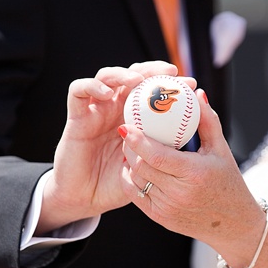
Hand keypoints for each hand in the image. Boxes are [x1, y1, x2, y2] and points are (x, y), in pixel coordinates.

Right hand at [38, 61, 192, 233]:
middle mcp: (114, 108)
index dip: (169, 81)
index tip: (189, 84)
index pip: (151, 88)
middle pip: (130, 75)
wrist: (86, 198)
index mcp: (133, 117)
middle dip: (150, 69)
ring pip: (105, 76)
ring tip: (138, 81)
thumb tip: (193, 129)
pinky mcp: (75, 116)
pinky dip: (92, 86)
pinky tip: (108, 93)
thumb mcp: (149, 165)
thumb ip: (166, 147)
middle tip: (168, 73)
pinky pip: (78, 91)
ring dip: (122, 73)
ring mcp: (94, 110)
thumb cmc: (118, 183)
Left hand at [120, 89, 263, 249]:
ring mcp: (167, 208)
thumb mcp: (221, 150)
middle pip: (141, 166)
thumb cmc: (228, 182)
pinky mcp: (159, 218)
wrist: (233, 224)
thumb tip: (195, 93)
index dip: (137, 140)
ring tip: (130, 147)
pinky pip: (135, 195)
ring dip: (129, 162)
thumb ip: (207, 121)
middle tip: (127, 132)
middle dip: (130, 147)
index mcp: (195, 173)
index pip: (156, 156)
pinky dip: (130, 179)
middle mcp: (179, 193)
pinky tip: (133, 166)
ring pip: (136, 180)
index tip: (126, 124)